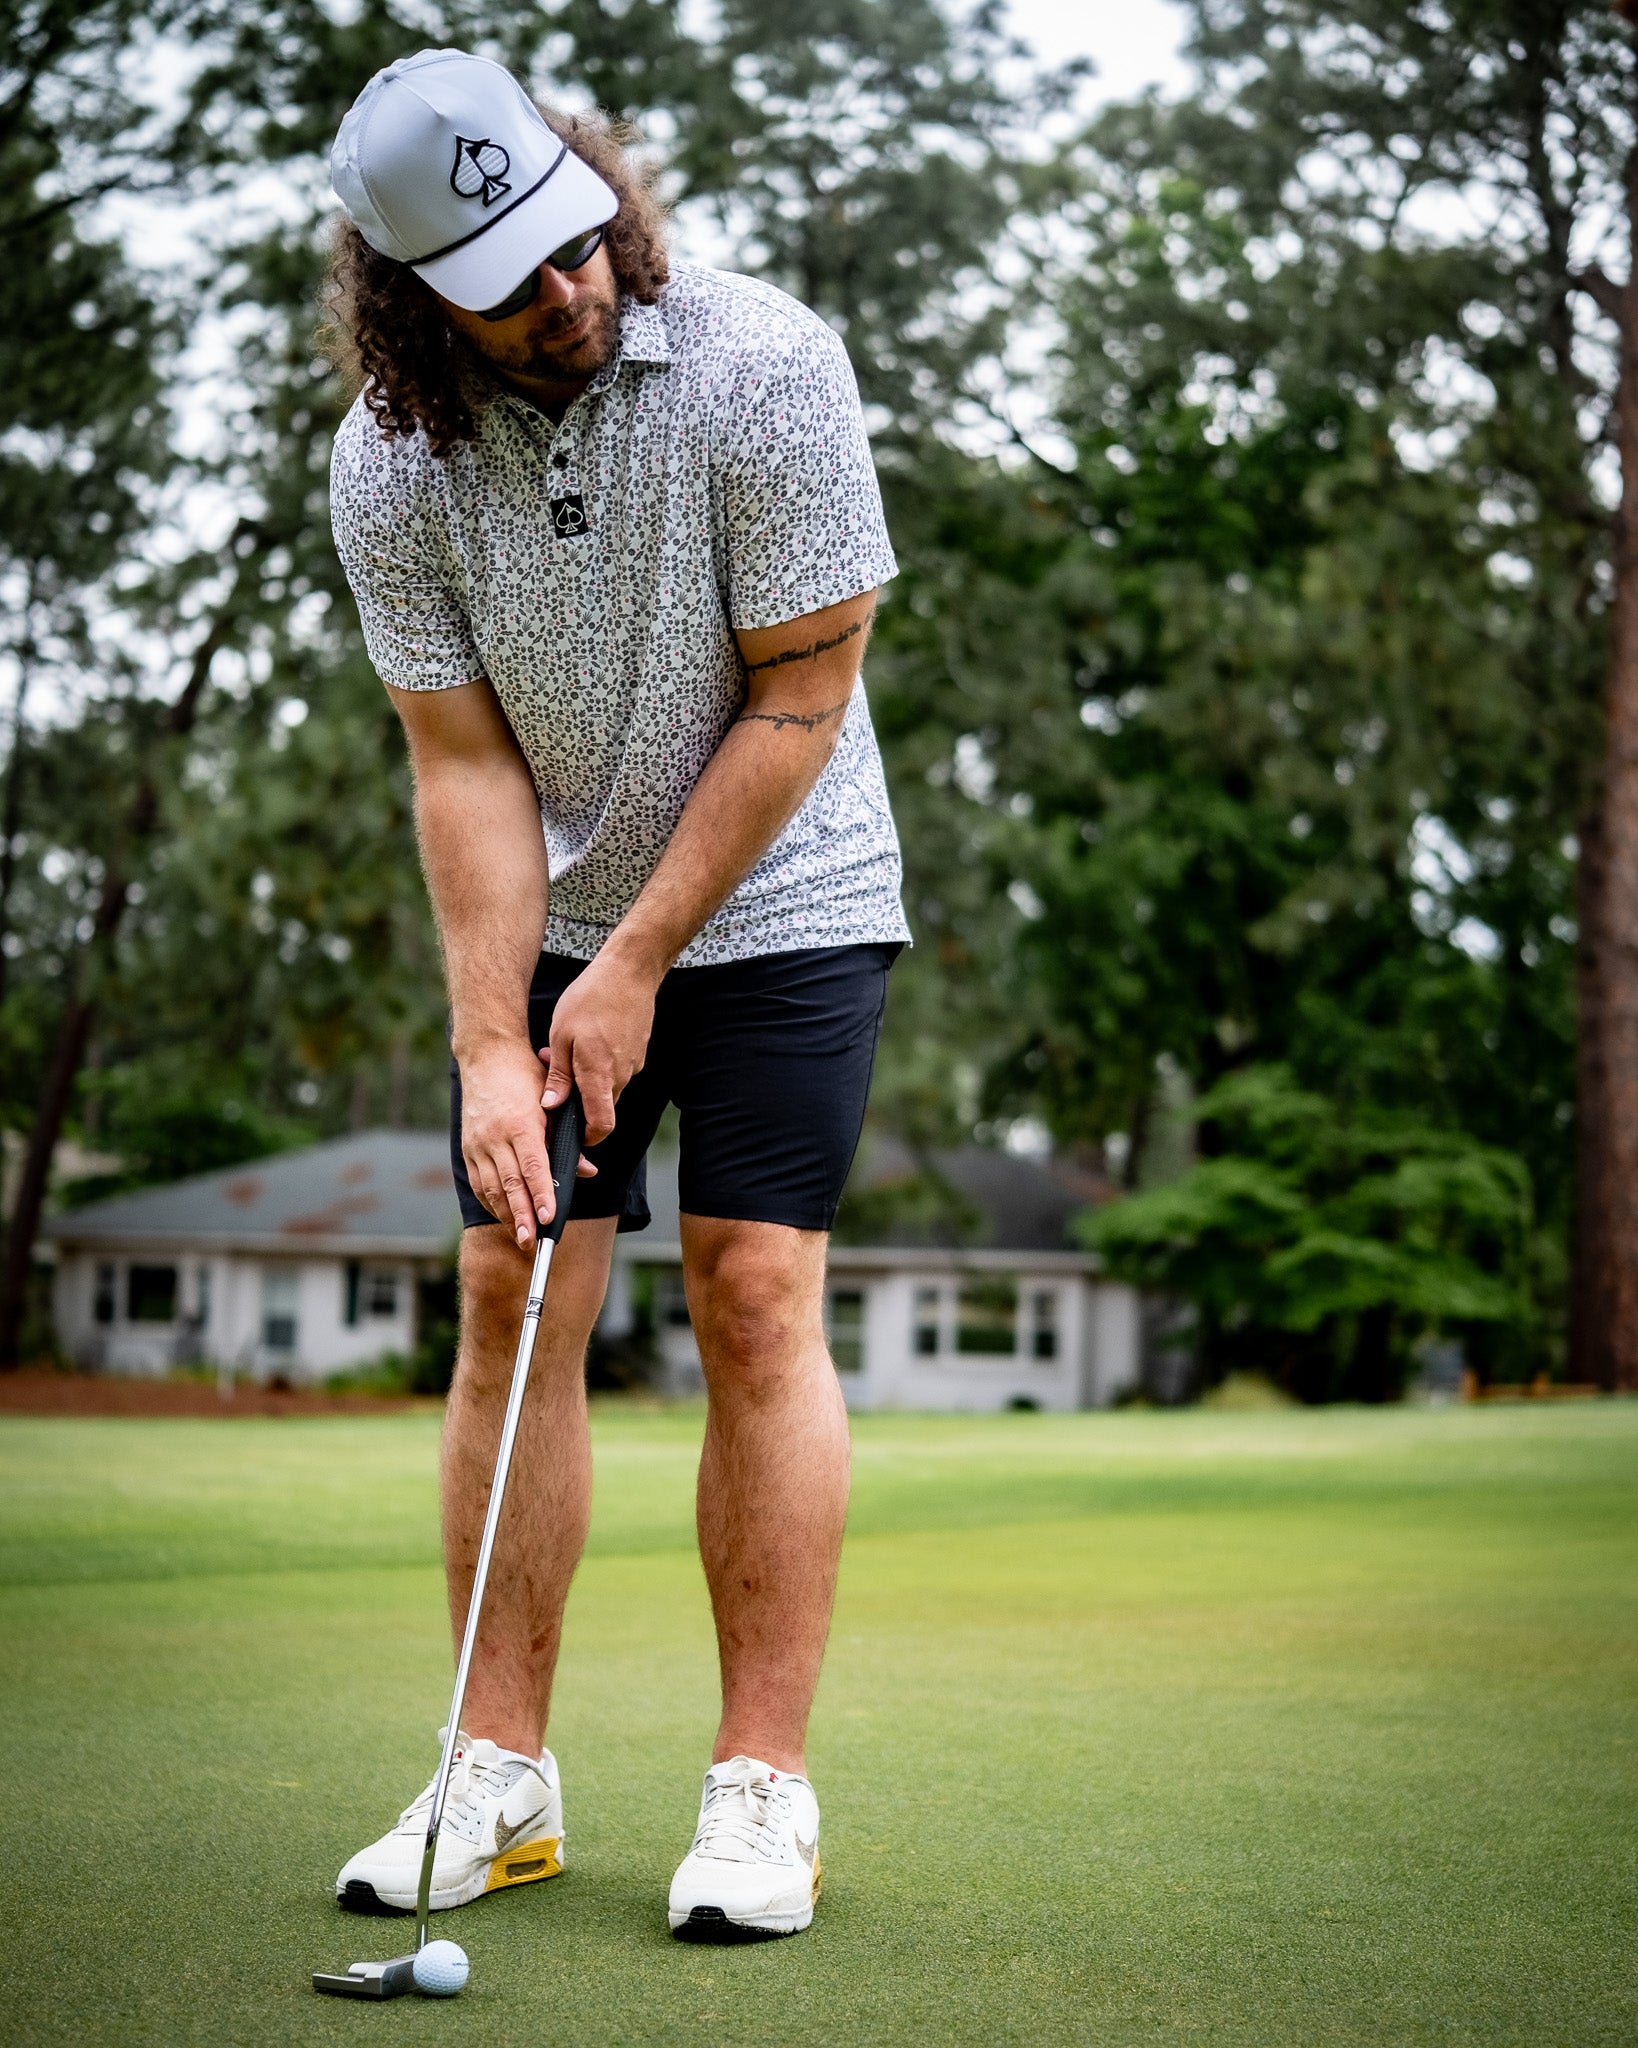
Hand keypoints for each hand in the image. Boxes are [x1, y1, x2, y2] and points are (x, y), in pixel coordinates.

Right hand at [458, 1038, 566, 1247]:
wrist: (488, 1056)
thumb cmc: (527, 1077)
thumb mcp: (552, 1103)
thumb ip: (567, 1140)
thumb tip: (587, 1171)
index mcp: (521, 1124)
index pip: (533, 1167)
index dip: (540, 1194)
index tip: (548, 1217)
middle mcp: (496, 1137)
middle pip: (509, 1185)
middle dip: (521, 1217)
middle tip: (531, 1243)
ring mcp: (478, 1143)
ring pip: (491, 1188)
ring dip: (506, 1215)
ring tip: (520, 1237)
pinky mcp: (467, 1148)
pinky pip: (478, 1182)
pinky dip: (491, 1202)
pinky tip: (503, 1216)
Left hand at [538, 945, 658, 1144]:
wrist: (630, 971)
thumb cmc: (592, 999)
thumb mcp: (561, 1036)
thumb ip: (559, 1076)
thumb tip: (551, 1105)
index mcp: (600, 1076)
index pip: (602, 1125)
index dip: (589, 1138)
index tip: (575, 1136)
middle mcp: (622, 1075)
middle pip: (602, 1105)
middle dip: (580, 1098)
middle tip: (557, 1072)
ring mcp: (634, 1063)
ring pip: (608, 1083)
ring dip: (588, 1076)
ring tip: (569, 1047)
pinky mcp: (639, 1050)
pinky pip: (617, 1067)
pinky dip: (601, 1061)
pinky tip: (589, 1036)